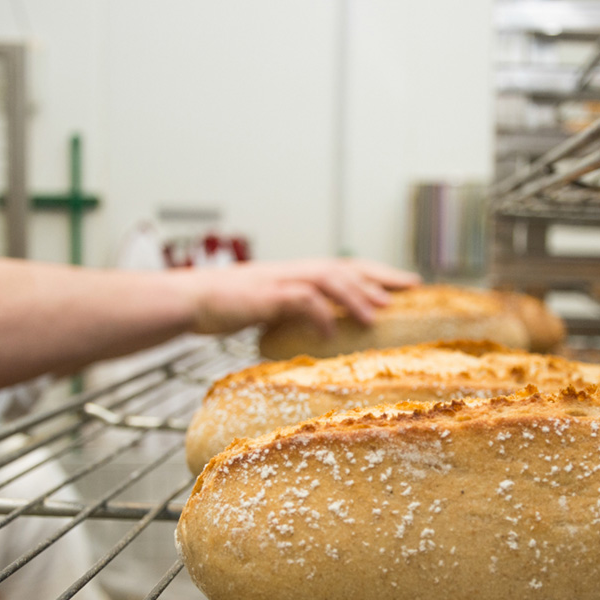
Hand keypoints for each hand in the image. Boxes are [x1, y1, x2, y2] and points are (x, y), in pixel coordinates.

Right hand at [181, 258, 419, 335]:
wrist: (187, 301)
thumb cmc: (223, 308)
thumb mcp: (266, 310)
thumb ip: (293, 315)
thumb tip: (320, 333)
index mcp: (295, 274)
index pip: (343, 268)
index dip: (376, 274)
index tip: (405, 283)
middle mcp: (292, 272)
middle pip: (345, 267)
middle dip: (379, 276)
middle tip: (412, 287)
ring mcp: (279, 282)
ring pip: (328, 279)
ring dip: (356, 295)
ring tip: (379, 314)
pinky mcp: (265, 296)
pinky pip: (300, 301)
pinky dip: (319, 316)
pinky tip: (331, 332)